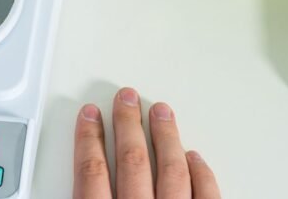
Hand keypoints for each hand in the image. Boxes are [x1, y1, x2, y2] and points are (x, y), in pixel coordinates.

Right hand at [72, 87, 220, 198]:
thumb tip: (82, 184)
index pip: (92, 172)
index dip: (88, 139)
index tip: (90, 116)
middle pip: (133, 161)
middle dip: (127, 124)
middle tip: (126, 99)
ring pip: (172, 170)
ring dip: (165, 136)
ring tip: (161, 112)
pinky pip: (205, 195)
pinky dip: (200, 173)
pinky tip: (194, 156)